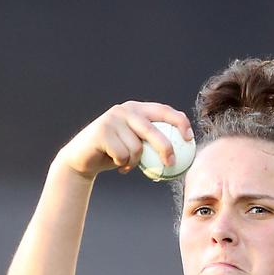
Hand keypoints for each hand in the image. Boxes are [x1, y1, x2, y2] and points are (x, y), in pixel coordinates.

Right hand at [56, 101, 193, 179]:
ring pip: (137, 148)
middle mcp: (125, 110)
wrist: (83, 159)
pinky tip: (117, 165)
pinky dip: (123, 165)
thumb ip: (154, 144)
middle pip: (152, 130)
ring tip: (128, 164)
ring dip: (135, 163)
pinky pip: (123, 155)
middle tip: (171, 164)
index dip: (179, 122)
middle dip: (165, 148)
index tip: (189, 138)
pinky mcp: (102, 131)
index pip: (163, 110)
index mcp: (138, 109)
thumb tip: (184, 155)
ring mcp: (112, 119)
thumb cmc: (116, 155)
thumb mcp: (137, 146)